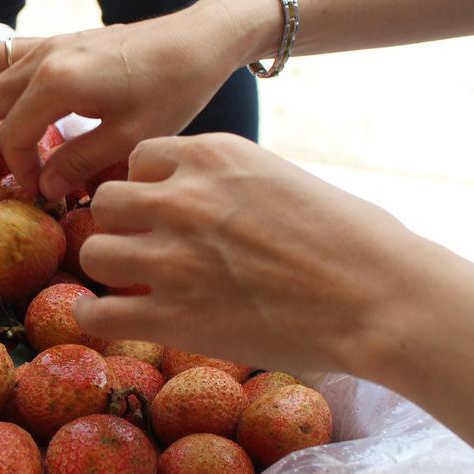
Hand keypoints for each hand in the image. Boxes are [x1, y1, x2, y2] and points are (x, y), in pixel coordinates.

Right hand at [0, 0, 281, 200]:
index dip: (19, 169)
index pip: (14, 136)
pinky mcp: (55, 41)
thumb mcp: (131, 137)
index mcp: (57, 84)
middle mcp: (41, 59)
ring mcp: (45, 45)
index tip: (36, 191)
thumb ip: (79, 163)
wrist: (196, 39)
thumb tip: (40, 186)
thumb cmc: (172, 90)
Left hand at [74, 134, 436, 376]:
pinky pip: (98, 313)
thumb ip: (228, 184)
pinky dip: (100, 317)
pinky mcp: (172, 315)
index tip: (163, 211)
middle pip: (108, 202)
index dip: (148, 187)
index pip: (140, 159)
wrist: (378, 296)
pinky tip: (117, 318)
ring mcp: (171, 257)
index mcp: (212, 155)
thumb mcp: (282, 179)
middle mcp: (181, 198)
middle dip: (123, 225)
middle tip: (145, 248)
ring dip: (112, 270)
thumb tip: (205, 204)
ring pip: (95, 253)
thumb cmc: (353, 240)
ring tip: (134, 284)